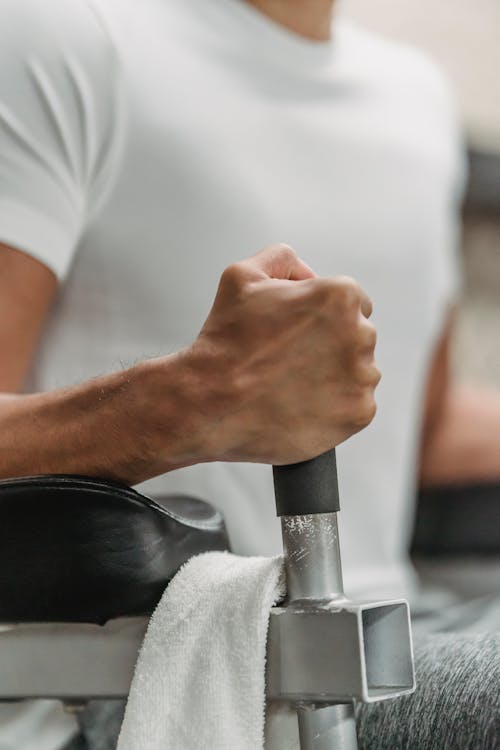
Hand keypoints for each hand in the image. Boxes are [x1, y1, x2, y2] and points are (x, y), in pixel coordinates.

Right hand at [185, 244, 379, 464]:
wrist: (212, 402)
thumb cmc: (226, 344)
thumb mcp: (241, 276)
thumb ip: (281, 259)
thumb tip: (305, 273)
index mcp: (339, 298)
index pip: (353, 303)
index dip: (324, 318)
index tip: (302, 334)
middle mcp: (359, 334)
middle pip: (358, 337)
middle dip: (330, 347)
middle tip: (291, 360)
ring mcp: (362, 377)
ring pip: (359, 373)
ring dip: (335, 378)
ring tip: (293, 385)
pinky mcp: (358, 413)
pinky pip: (356, 407)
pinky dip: (334, 409)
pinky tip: (302, 405)